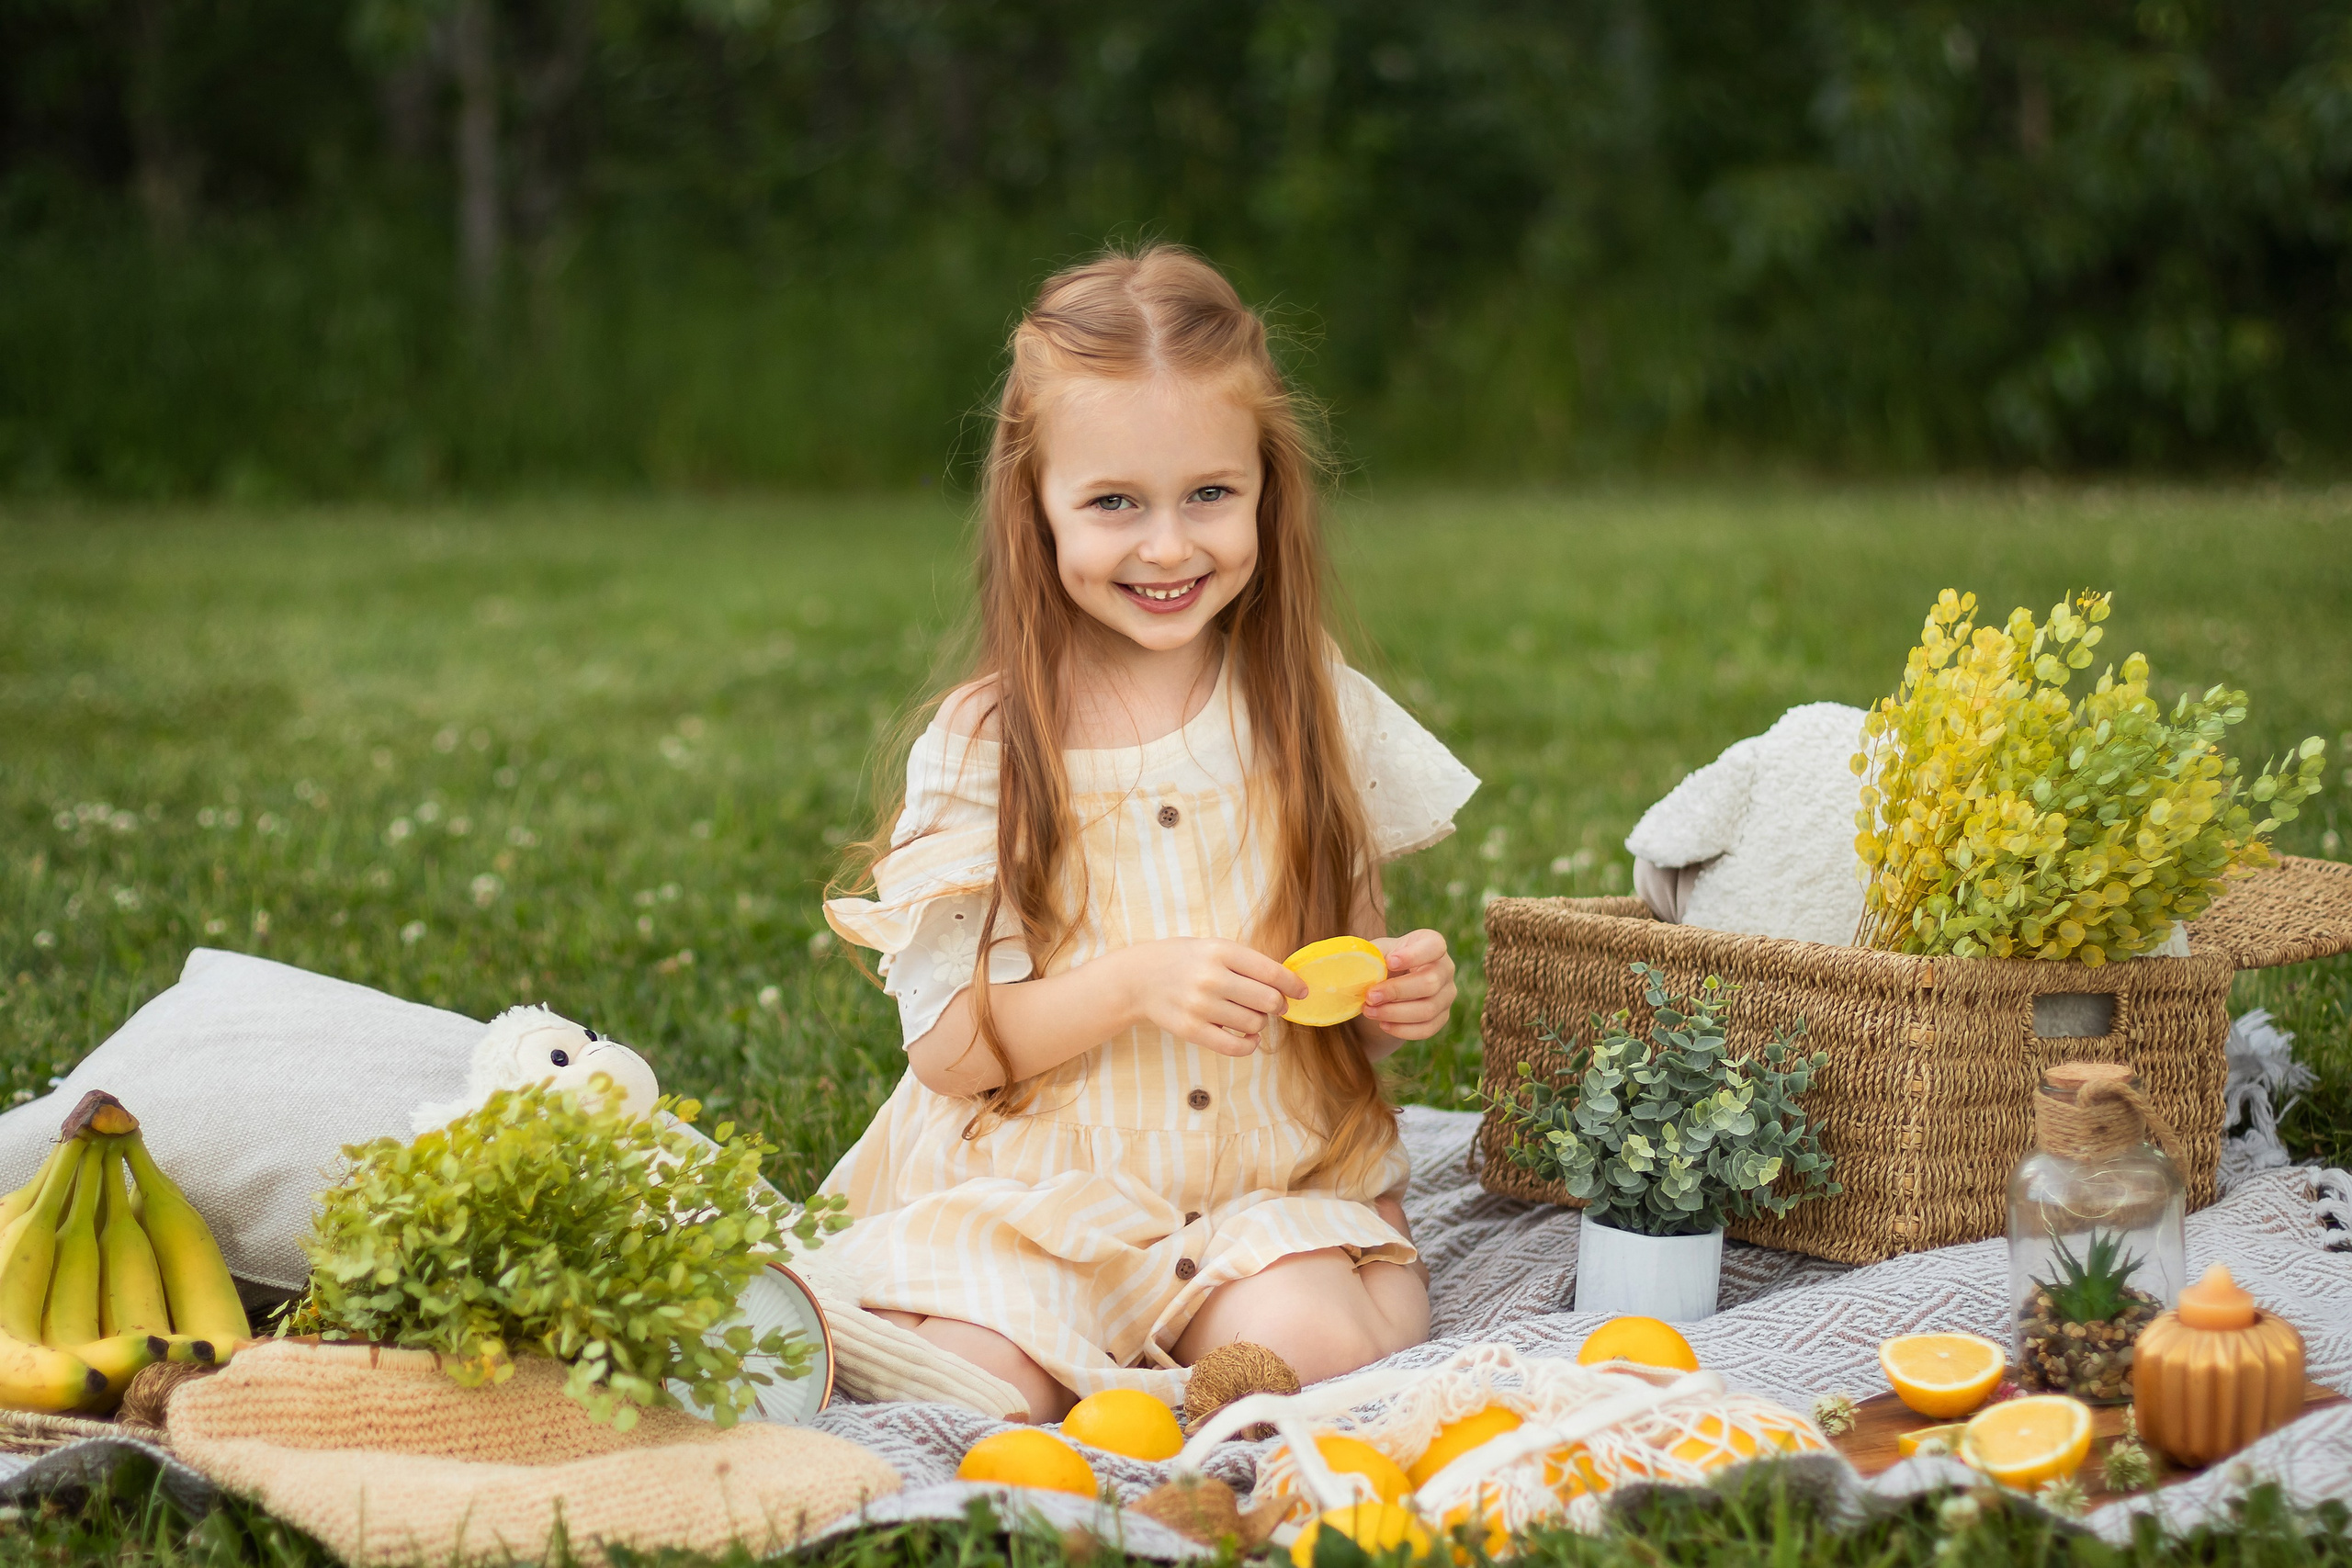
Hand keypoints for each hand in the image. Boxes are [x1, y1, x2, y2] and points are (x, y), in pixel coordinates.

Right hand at [1121, 938, 1308, 1056]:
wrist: (1139, 977)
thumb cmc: (1185, 960)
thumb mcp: (1214, 948)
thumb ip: (1247, 964)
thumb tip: (1287, 989)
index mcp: (1221, 951)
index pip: (1271, 972)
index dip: (1293, 984)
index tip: (1302, 992)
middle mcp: (1211, 977)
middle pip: (1268, 1000)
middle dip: (1277, 1005)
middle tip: (1273, 1005)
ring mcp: (1200, 1005)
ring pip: (1254, 1024)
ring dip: (1259, 1023)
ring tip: (1249, 1016)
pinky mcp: (1191, 1030)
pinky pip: (1234, 1047)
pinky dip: (1249, 1045)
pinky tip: (1248, 1038)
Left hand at [1362, 929, 1454, 1039]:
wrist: (1391, 983)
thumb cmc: (1384, 961)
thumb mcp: (1377, 951)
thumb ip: (1370, 955)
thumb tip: (1357, 964)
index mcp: (1432, 944)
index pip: (1434, 946)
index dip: (1414, 955)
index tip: (1390, 962)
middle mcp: (1445, 968)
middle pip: (1430, 983)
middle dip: (1396, 991)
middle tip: (1370, 996)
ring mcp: (1447, 995)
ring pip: (1428, 1010)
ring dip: (1394, 1013)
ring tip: (1369, 1011)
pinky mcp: (1442, 1017)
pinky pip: (1427, 1029)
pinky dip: (1402, 1029)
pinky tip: (1383, 1024)